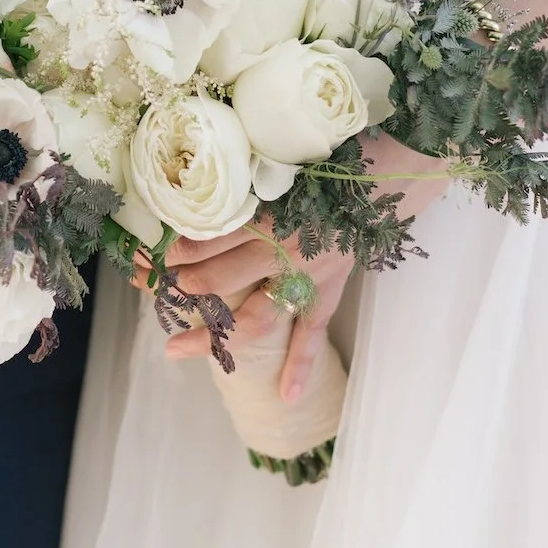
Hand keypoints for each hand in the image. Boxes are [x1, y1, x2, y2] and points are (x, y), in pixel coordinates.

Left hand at [140, 134, 451, 401]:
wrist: (399, 166)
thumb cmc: (341, 152)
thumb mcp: (289, 159)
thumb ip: (252, 178)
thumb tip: (208, 185)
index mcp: (276, 213)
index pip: (216, 238)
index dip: (182, 247)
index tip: (155, 251)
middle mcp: (288, 250)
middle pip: (224, 279)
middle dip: (183, 286)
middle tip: (149, 290)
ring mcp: (310, 275)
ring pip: (257, 316)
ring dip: (215, 333)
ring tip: (175, 349)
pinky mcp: (332, 285)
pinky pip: (314, 331)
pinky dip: (300, 364)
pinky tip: (285, 395)